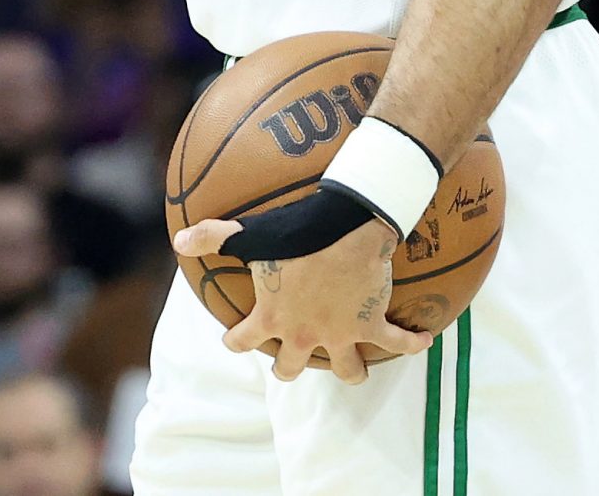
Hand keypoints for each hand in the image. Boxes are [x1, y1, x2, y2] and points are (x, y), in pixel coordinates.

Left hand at [171, 213, 432, 382]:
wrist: (344, 227)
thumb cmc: (293, 232)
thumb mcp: (247, 234)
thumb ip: (211, 237)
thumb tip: (179, 240)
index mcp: (272, 318)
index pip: (243, 342)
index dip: (235, 342)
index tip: (233, 339)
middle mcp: (305, 335)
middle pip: (293, 369)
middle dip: (288, 367)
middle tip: (289, 359)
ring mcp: (341, 335)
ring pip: (347, 371)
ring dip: (349, 369)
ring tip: (351, 363)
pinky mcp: (374, 326)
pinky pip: (396, 343)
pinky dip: (409, 343)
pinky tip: (420, 340)